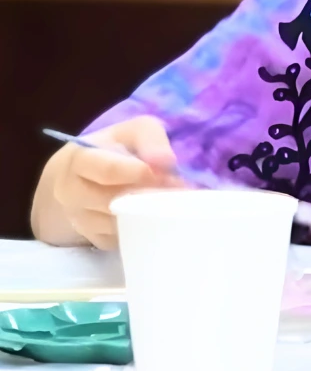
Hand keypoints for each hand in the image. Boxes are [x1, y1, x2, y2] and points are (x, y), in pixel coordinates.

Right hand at [38, 117, 180, 248]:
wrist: (80, 177)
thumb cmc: (113, 148)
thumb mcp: (133, 131)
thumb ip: (150, 139)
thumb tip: (166, 161)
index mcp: (78, 160)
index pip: (108, 171)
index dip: (140, 172)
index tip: (166, 172)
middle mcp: (71, 193)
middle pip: (114, 201)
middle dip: (149, 195)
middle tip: (178, 189)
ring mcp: (80, 220)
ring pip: (120, 223)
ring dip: (149, 213)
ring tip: (171, 199)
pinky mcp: (95, 239)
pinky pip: (123, 239)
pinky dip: (144, 227)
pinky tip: (158, 213)